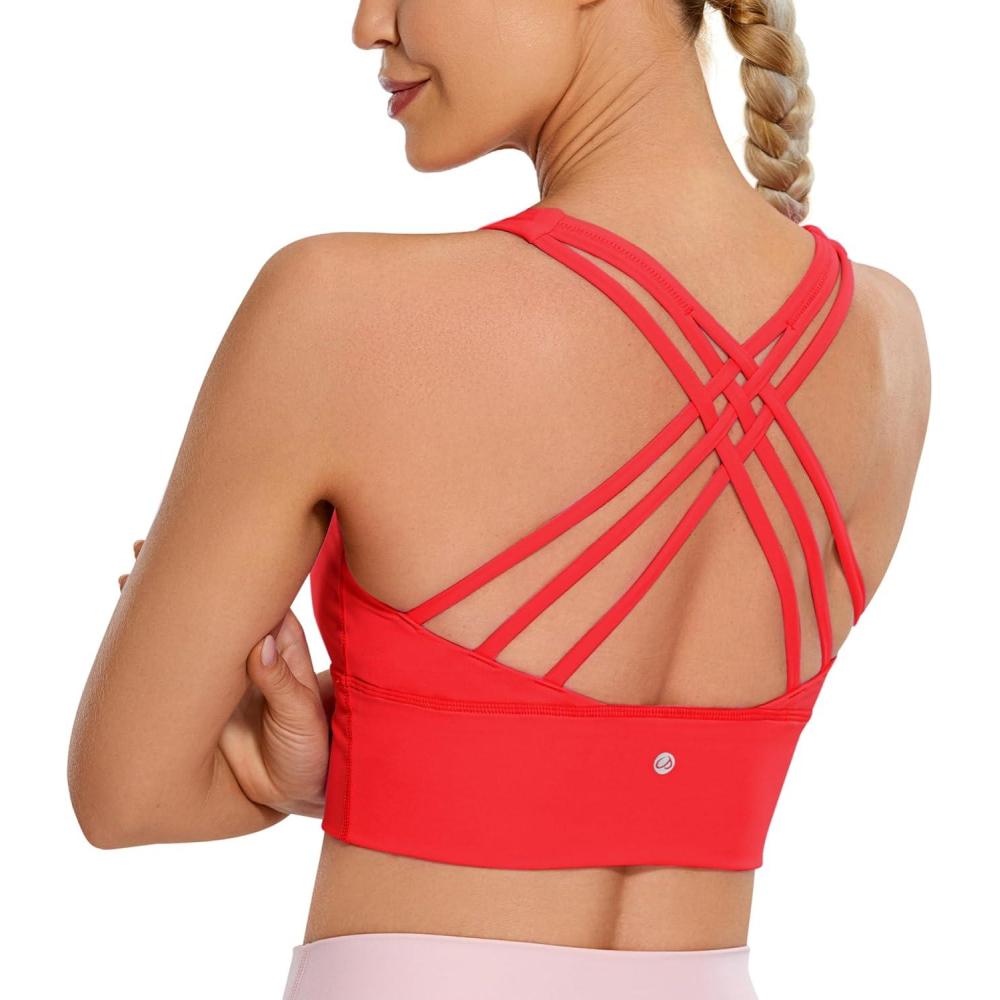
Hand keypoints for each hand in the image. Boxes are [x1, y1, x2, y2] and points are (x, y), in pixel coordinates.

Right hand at [120, 540, 333, 817]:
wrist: (294, 788)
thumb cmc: (309, 749)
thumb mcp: (300, 717)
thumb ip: (282, 684)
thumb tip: (261, 644)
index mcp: (281, 644)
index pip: (256, 597)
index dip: (233, 572)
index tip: (205, 547)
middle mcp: (251, 648)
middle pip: (220, 602)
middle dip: (188, 574)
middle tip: (144, 548)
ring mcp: (224, 670)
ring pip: (194, 628)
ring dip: (163, 602)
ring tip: (126, 575)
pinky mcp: (203, 696)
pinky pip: (178, 664)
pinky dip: (154, 644)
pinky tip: (128, 623)